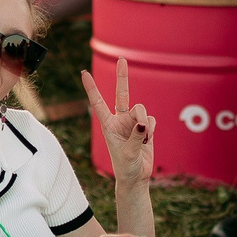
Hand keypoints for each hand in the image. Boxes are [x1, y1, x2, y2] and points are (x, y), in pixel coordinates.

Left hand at [83, 64, 155, 188]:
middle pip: (122, 94)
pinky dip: (152, 129)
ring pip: (142, 110)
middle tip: (121, 59)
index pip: (98, 103)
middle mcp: (119, 120)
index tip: (84, 73)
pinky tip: (148, 140)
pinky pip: (151, 120)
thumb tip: (145, 122)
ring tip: (144, 139)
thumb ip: (137, 136)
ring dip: (145, 123)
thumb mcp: (128, 153)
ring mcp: (133, 122)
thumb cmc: (126, 167)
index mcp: (108, 125)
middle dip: (122, 77)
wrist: (136, 177)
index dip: (92, 88)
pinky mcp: (145, 127)